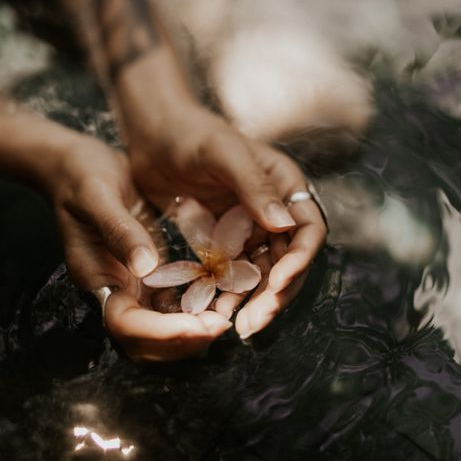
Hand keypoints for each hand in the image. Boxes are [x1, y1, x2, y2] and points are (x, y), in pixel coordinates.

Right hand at [48, 135, 231, 358]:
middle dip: (182, 341)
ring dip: (192, 332)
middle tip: (220, 325)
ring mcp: (132, 287)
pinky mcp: (150, 278)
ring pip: (161, 331)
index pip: (125, 324)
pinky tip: (222, 299)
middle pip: (143, 341)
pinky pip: (173, 307)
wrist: (77, 165)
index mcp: (96, 278)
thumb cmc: (81, 176)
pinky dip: (196, 311)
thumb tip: (146, 268)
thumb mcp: (98, 196)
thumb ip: (121, 232)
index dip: (161, 332)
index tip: (198, 325)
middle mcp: (114, 290)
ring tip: (226, 317)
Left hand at [127, 102, 327, 337]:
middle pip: (288, 262)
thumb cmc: (190, 132)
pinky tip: (214, 312)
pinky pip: (234, 275)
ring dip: (253, 301)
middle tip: (252, 323)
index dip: (299, 261)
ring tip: (234, 327)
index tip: (277, 284)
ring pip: (263, 275)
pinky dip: (228, 295)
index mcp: (285, 186)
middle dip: (275, 294)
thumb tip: (285, 225)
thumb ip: (253, 186)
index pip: (308, 231)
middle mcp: (275, 210)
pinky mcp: (227, 241)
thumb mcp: (222, 153)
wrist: (152, 134)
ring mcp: (251, 228)